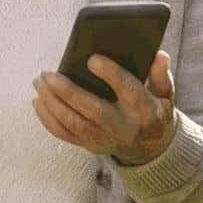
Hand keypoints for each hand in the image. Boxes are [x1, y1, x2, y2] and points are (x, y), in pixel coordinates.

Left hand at [33, 50, 175, 164]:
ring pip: (73, 123)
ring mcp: (103, 139)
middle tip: (48, 73)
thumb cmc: (152, 110)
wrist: (149, 147)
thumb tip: (159, 55)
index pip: (128, 90)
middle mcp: (122, 126)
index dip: (111, 74)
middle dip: (68, 92)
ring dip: (52, 103)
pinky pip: (64, 134)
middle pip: (92, 110)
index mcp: (143, 109)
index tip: (92, 58)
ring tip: (39, 82)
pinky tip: (38, 100)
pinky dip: (47, 119)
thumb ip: (160, 74)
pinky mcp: (88, 145)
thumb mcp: (165, 92)